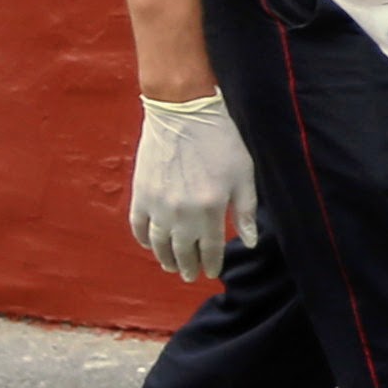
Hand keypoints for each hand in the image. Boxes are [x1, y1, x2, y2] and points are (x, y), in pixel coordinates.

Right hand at [130, 92, 258, 280]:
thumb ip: (245, 210)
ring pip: (159, 244)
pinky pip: (138, 226)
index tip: (212, 271)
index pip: (211, 249)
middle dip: (188, 266)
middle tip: (190, 275)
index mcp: (211, 209)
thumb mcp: (243, 174)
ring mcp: (158, 205)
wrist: (182, 111)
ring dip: (165, 258)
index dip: (212, 263)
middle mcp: (182, 213)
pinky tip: (150, 244)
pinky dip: (143, 239)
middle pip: (183, 251)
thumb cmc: (219, 140)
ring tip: (171, 266)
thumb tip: (249, 242)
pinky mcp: (141, 193)